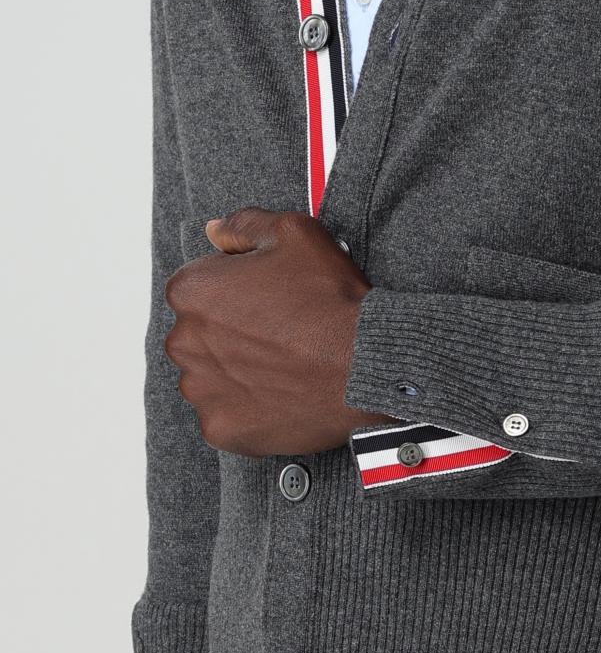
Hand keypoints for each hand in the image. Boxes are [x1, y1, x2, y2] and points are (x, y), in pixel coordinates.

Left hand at [164, 206, 397, 456]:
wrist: (365, 361)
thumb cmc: (329, 297)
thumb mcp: (293, 232)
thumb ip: (244, 225)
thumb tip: (214, 231)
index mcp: (192, 290)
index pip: (203, 285)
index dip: (241, 288)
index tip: (273, 297)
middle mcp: (183, 341)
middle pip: (203, 332)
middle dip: (235, 331)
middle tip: (284, 330)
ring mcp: (200, 389)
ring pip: (212, 376)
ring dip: (239, 370)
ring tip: (286, 363)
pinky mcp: (221, 428)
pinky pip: (227, 415)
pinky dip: (250, 407)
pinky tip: (283, 392)